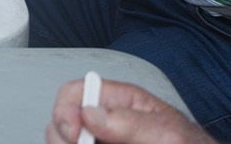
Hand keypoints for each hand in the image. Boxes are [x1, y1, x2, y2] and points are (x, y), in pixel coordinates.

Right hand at [46, 78, 213, 143]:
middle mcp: (107, 123)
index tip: (74, 133)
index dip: (66, 110)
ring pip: (65, 143)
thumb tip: (90, 113)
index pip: (76, 92)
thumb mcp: (168, 133)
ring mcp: (103, 141)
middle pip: (62, 123)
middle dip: (63, 136)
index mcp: (122, 102)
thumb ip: (131, 122)